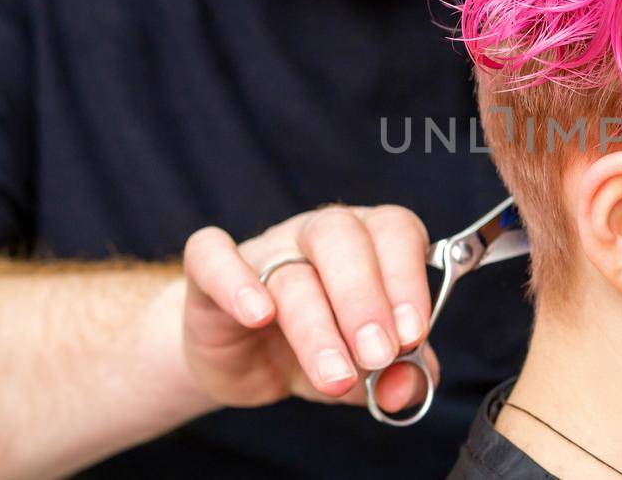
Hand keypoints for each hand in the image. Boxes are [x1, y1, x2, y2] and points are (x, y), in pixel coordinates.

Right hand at [178, 204, 438, 410]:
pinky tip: (257, 316)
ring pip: (290, 273)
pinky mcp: (208, 270)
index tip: (412, 335)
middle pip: (341, 238)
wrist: (240, 365)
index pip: (395, 233)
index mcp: (369, 242)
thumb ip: (396, 377)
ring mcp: (263, 247)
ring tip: (335, 377)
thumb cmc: (315, 353)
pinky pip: (212, 256)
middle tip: (378, 355)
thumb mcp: (363, 372)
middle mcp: (318, 234)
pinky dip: (233, 281)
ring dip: (316, 327)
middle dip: (365, 300)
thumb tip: (406, 389)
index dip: (407, 280)